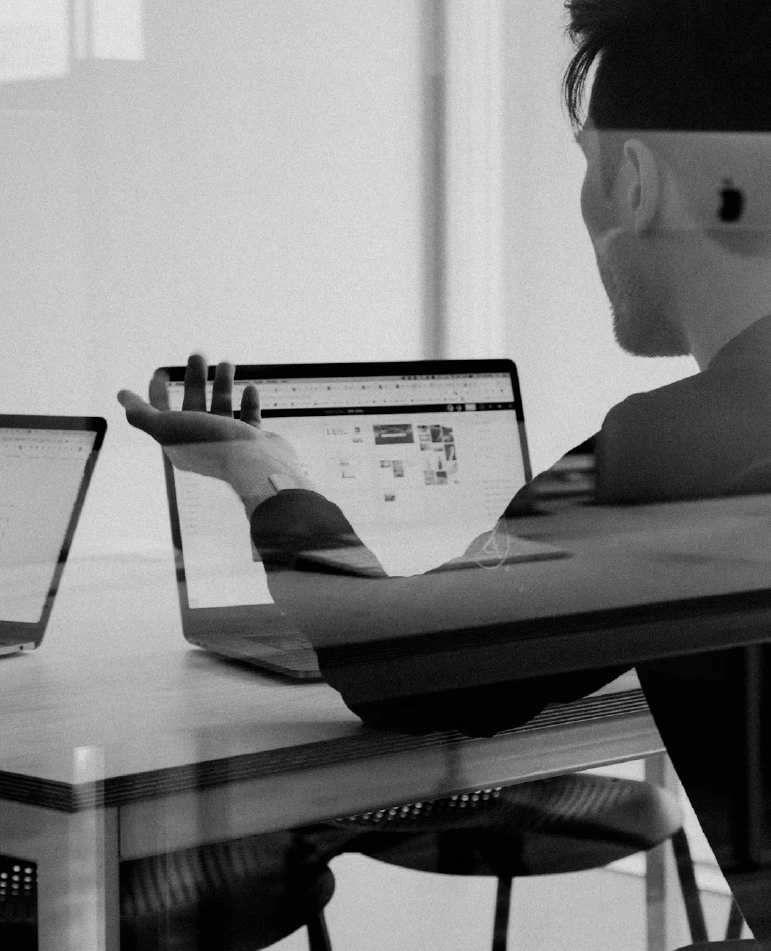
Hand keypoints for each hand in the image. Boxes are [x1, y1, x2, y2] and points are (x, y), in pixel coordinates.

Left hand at [117, 355, 315, 514]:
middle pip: (193, 404)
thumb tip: (122, 396)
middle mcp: (203, 442)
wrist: (255, 464)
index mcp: (179, 442)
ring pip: (222, 408)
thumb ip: (141, 414)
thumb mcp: (166, 427)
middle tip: (198, 354)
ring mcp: (229, 442)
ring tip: (227, 363)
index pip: (162, 414)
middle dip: (194, 379)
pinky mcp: (253, 441)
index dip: (157, 392)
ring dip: (223, 384)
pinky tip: (249, 388)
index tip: (160, 371)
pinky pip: (249, 418)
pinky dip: (248, 402)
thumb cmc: (210, 444)